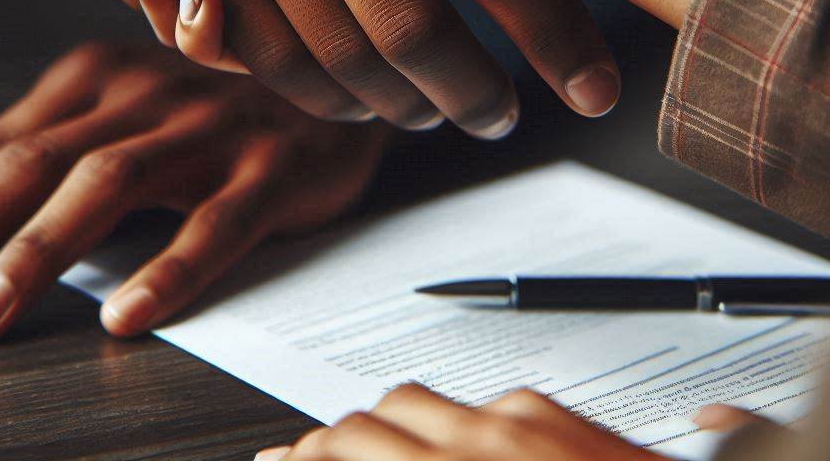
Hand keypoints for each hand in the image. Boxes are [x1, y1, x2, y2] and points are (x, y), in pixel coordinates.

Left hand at [0, 41, 387, 340]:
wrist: (330, 86)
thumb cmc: (205, 113)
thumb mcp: (103, 127)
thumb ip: (1, 175)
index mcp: (100, 74)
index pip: (3, 143)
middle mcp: (149, 90)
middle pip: (42, 159)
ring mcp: (213, 124)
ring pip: (115, 183)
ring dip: (43, 251)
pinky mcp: (273, 165)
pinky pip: (217, 220)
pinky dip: (170, 266)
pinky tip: (126, 316)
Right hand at [254, 385, 659, 460]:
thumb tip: (371, 455)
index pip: (343, 449)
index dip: (300, 458)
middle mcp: (481, 439)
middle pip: (365, 421)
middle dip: (324, 442)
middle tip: (302, 459)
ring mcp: (519, 418)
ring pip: (415, 399)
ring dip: (379, 424)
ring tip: (359, 445)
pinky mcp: (554, 407)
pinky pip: (475, 401)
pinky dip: (444, 420)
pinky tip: (447, 440)